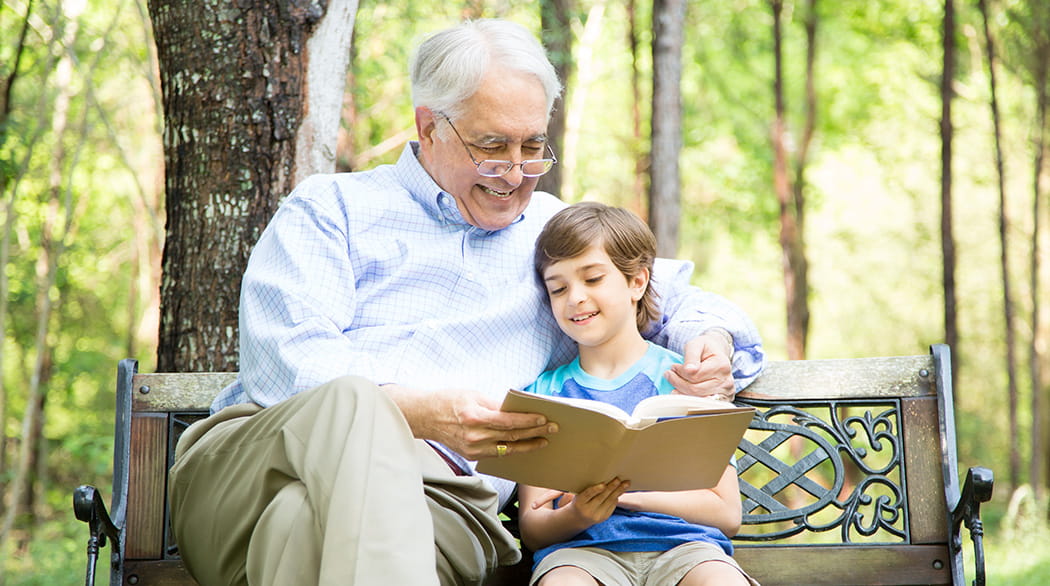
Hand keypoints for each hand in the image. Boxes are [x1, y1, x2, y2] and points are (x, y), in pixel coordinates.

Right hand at [387, 386, 557, 459]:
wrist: (426, 416)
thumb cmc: (450, 400)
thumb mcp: (474, 394)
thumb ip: (496, 404)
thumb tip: (519, 410)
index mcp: (475, 417)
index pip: (508, 421)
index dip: (528, 421)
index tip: (544, 418)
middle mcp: (474, 436)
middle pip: (511, 436)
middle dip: (535, 432)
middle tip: (552, 428)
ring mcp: (472, 449)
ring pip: (507, 448)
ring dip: (528, 445)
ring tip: (543, 440)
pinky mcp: (471, 456)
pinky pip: (497, 454)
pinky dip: (513, 449)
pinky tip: (525, 445)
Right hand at [547, 479, 628, 526]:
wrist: (578, 518)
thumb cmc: (579, 501)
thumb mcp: (579, 495)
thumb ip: (588, 489)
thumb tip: (604, 478)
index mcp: (579, 503)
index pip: (588, 495)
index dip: (596, 489)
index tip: (603, 483)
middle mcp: (588, 511)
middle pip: (601, 498)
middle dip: (611, 488)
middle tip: (618, 479)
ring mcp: (597, 516)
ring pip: (609, 501)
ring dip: (618, 491)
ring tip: (626, 483)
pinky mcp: (604, 518)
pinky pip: (612, 506)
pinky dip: (616, 497)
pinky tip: (620, 491)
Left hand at [665, 331, 735, 399]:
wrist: (717, 353)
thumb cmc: (705, 349)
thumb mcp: (696, 345)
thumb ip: (691, 356)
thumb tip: (689, 370)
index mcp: (722, 365)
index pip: (695, 376)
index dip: (680, 372)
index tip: (673, 366)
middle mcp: (726, 381)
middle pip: (695, 389)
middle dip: (678, 382)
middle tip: (669, 375)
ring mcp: (726, 393)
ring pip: (698, 399)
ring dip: (682, 392)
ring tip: (675, 383)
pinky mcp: (723, 400)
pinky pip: (703, 405)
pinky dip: (690, 401)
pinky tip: (682, 394)